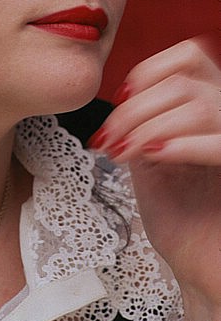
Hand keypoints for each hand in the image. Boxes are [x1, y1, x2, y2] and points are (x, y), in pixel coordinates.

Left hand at [88, 36, 220, 320]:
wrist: (200, 265)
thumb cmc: (180, 216)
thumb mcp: (152, 155)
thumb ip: (144, 120)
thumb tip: (122, 98)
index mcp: (209, 107)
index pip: (189, 56)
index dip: (149, 70)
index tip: (121, 98)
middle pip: (184, 81)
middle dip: (135, 108)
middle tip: (110, 138)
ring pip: (198, 105)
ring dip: (148, 126)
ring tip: (124, 151)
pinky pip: (220, 141)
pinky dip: (180, 144)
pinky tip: (154, 156)